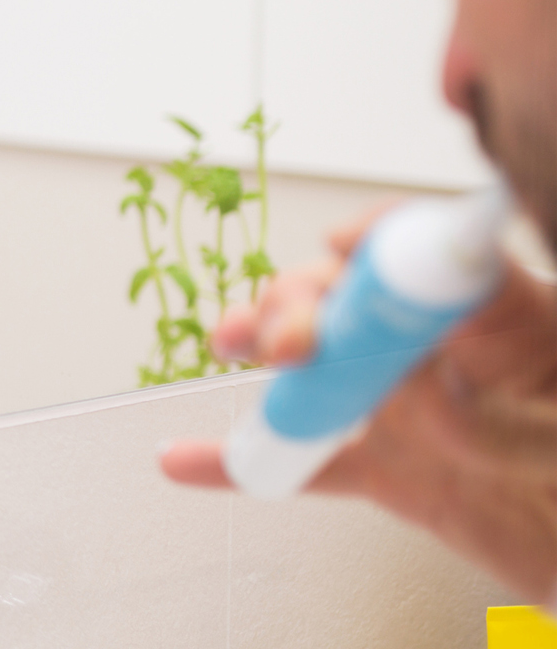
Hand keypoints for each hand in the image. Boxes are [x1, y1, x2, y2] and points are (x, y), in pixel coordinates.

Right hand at [160, 203, 556, 601]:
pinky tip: (188, 459)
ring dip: (261, 341)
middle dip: (306, 300)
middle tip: (291, 342)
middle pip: (356, 299)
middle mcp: (449, 358)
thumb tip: (419, 389)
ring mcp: (411, 411)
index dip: (385, 240)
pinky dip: (242, 464)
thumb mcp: (553, 440)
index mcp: (510, 329)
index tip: (344, 244)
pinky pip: (309, 461)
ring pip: (320, 359)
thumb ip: (494, 419)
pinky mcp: (390, 469)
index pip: (440, 259)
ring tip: (230, 346)